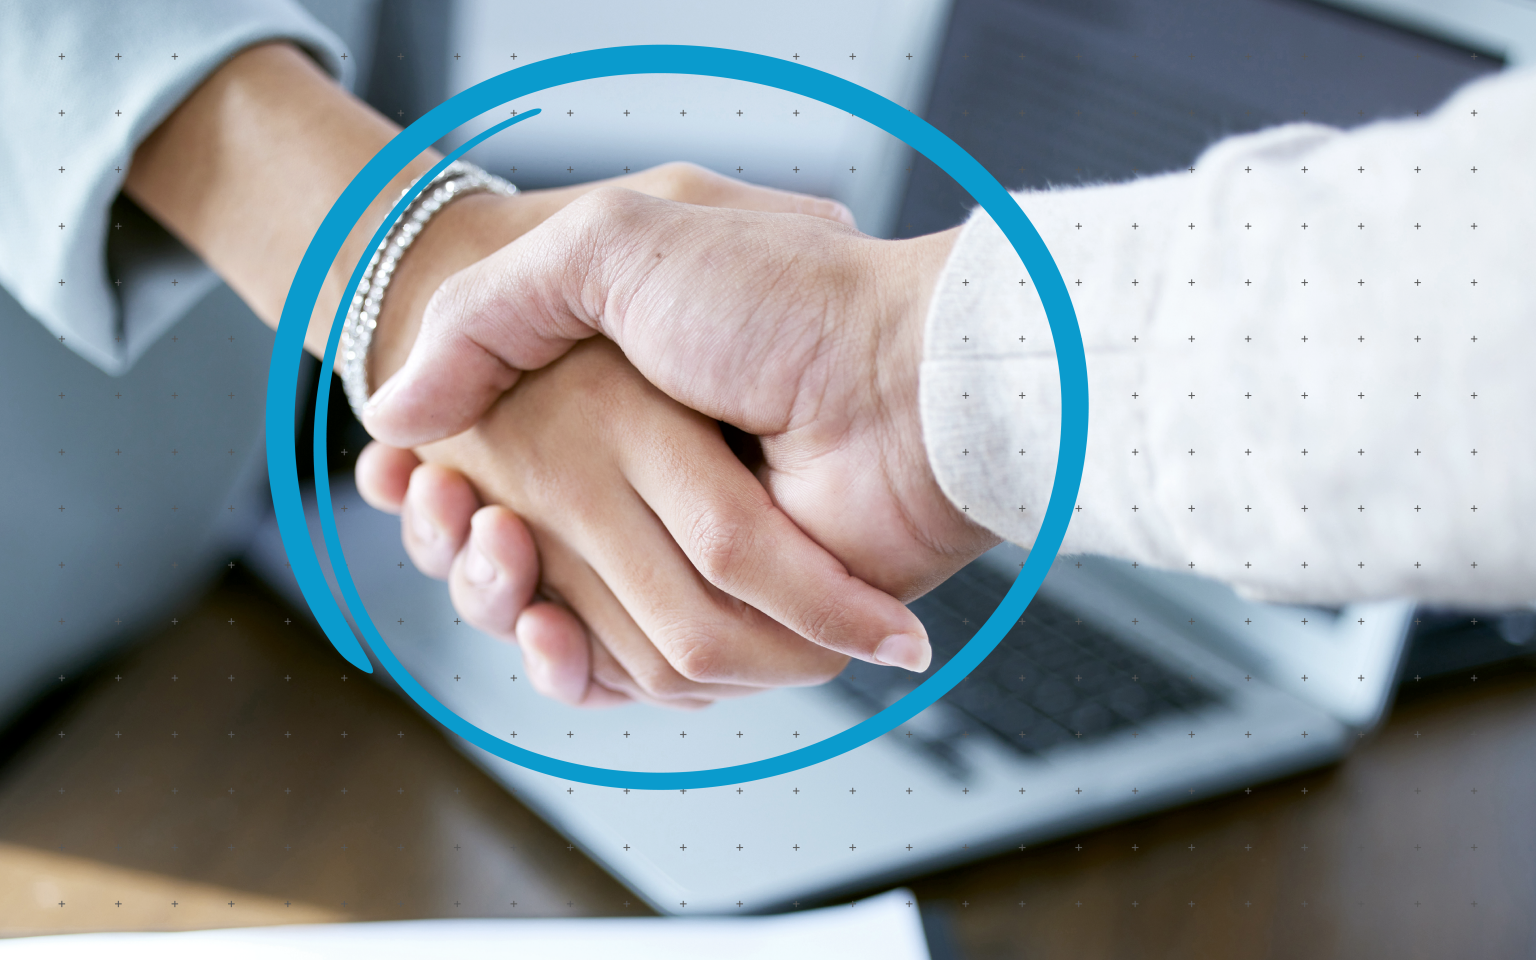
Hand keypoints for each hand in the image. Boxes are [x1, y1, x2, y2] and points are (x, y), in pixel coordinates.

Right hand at [361, 336, 921, 706]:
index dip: (430, 482)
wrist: (906, 383)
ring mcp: (687, 557)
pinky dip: (578, 665)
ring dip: (501, 598)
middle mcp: (645, 483)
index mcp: (612, 402)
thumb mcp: (615, 245)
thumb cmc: (781, 303)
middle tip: (442, 510)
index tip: (399, 479)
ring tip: (492, 553)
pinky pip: (631, 673)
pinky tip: (542, 629)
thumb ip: (494, 309)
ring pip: (555, 616)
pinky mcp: (734, 626)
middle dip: (456, 539)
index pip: (488, 464)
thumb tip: (391, 410)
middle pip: (509, 549)